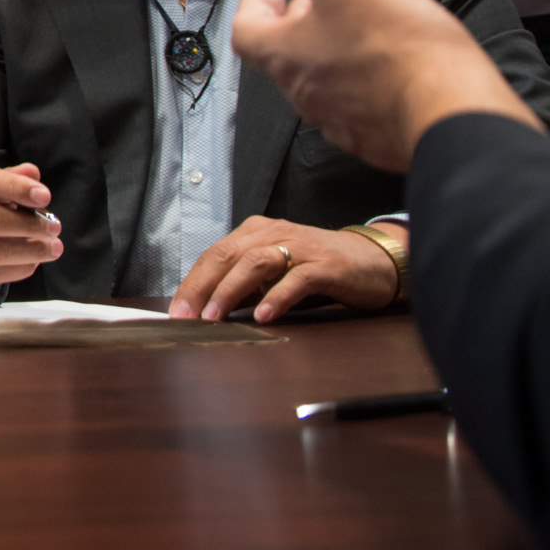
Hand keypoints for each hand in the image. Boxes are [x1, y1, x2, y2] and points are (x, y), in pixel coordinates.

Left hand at [169, 216, 402, 322]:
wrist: (374, 261)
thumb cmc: (318, 269)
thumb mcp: (275, 276)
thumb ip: (245, 288)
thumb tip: (207, 310)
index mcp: (256, 233)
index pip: (214, 255)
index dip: (191, 282)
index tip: (175, 312)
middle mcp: (274, 233)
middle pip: (227, 255)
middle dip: (201, 286)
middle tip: (185, 316)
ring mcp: (300, 247)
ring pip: (256, 262)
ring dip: (231, 291)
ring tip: (214, 316)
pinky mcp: (326, 264)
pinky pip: (296, 278)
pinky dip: (277, 296)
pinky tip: (264, 316)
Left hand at [226, 0, 531, 174]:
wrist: (455, 112)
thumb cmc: (398, 43)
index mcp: (285, 55)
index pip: (245, 31)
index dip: (256, 6)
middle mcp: (304, 94)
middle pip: (283, 56)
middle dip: (297, 23)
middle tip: (323, 0)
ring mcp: (341, 122)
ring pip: (321, 81)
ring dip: (332, 51)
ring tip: (363, 26)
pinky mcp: (378, 138)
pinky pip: (360, 107)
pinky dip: (366, 82)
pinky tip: (395, 65)